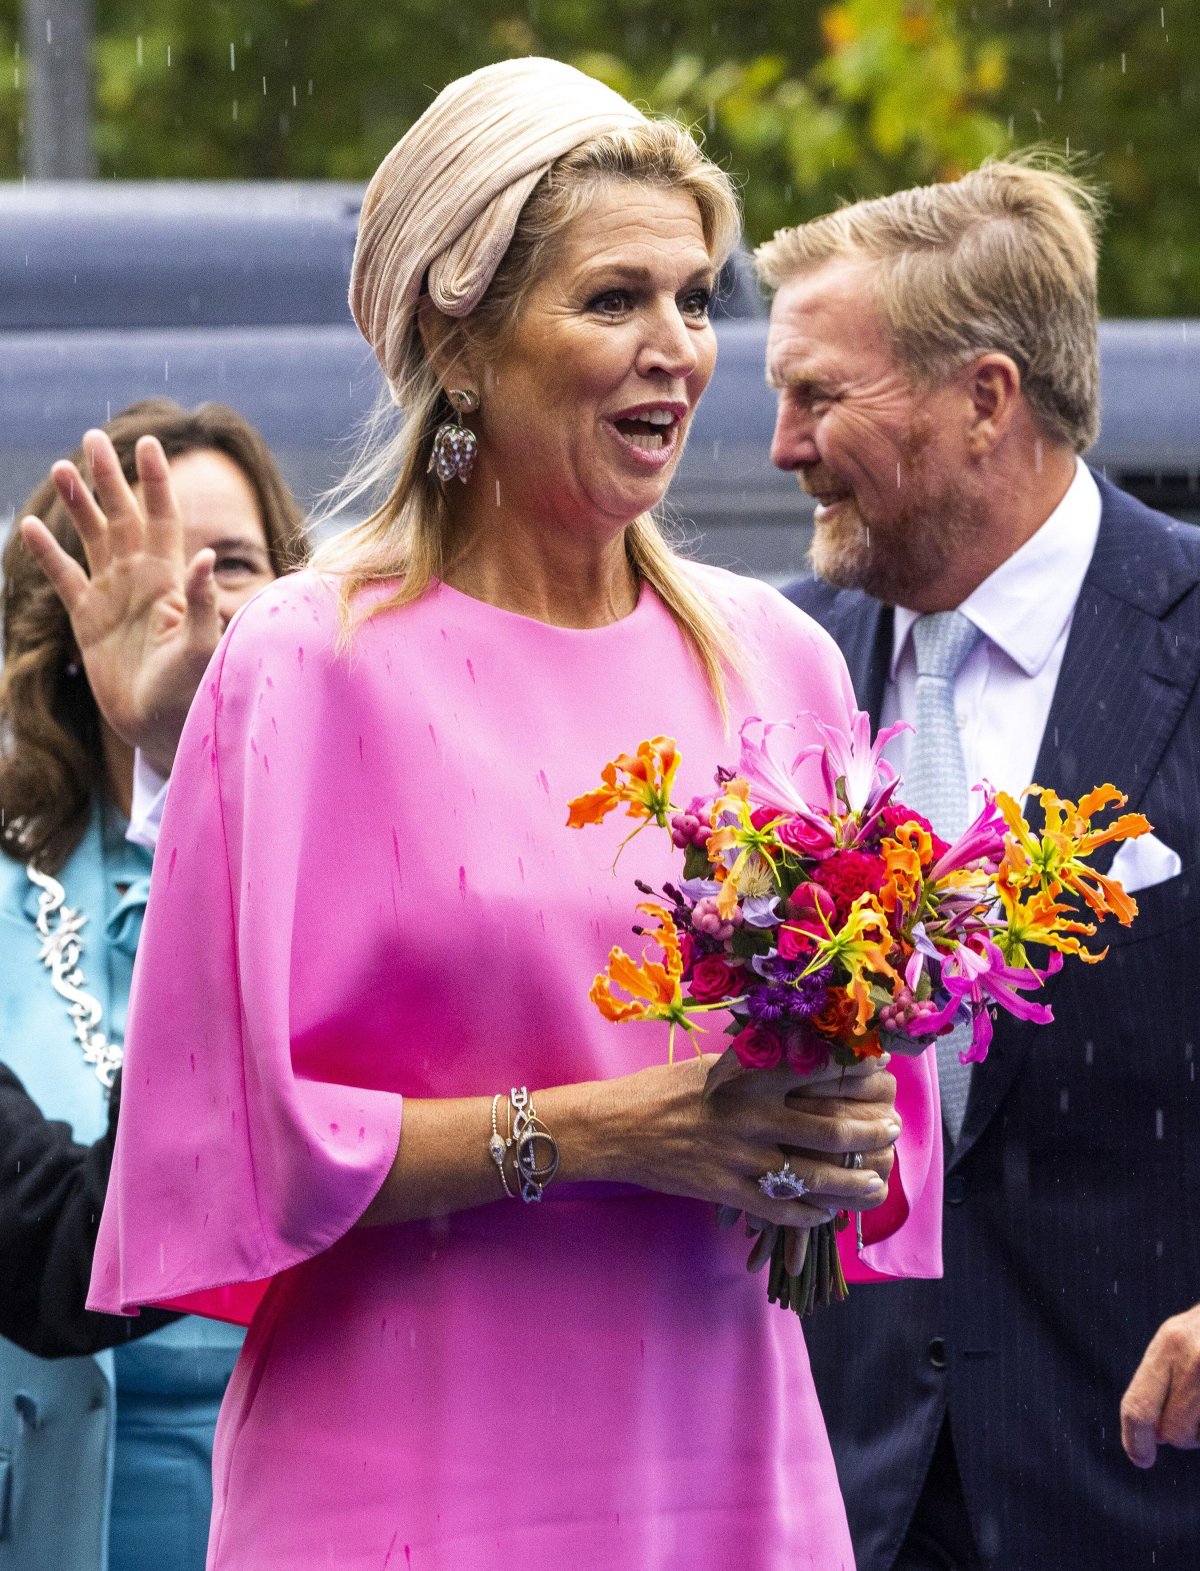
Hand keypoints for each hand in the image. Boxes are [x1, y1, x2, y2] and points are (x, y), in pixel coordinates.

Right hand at [20, 429, 222, 775]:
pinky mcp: (87, 619)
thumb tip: (206, 555)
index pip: (164, 517)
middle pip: (123, 516)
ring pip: (93, 538)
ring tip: (62, 468)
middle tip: (92, 437)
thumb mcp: (203, 644)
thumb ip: (202, 601)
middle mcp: (141, 578)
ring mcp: (112, 596)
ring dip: (79, 505)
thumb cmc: (193, 687)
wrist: (163, 725)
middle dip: (109, 478)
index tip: (149, 443)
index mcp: (172, 578)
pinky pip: (64, 578)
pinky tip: (30, 526)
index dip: (155, 481)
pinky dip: (47, 554)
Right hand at [609, 1052, 899, 1239]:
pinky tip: (828, 1214)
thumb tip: (806, 1055)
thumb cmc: (663, 1090)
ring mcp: (742, 1158)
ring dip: (854, 1182)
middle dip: (871, 1131)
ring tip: (876, 1182)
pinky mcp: (727, 1192)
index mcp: (751, 1077)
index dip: (860, 1072)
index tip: (883, 1071)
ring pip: (815, 1176)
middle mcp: (754, 1116)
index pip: (822, 1071)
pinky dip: (810, 1215)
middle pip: (832, 1127)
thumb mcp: (714, 1065)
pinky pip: (780, 1209)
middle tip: (892, 1130)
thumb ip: (759, 1065)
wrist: (616, 1128)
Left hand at [1120, 1302, 1199, 1467]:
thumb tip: (1150, 1435)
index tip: (1140, 1459)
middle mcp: (1196, 1359)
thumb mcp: (1179, 1339)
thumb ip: (1161, 1379)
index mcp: (1170, 1343)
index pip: (1138, 1406)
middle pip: (1172, 1432)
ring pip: (1199, 1437)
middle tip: (1192, 1412)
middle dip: (1180, 1433)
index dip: (1134, 1440)